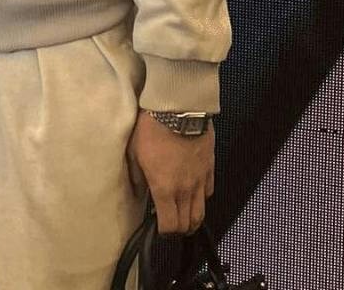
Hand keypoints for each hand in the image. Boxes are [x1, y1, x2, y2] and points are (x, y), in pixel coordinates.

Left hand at [129, 111, 214, 233]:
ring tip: (184, 219)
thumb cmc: (152, 129)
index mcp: (164, 188)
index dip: (164, 232)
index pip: (169, 224)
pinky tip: (194, 195)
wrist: (179, 110)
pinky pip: (209, 192)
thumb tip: (138, 190)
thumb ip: (136, 177)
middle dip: (179, 230)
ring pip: (201, 212)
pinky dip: (202, 199)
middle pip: (187, 223)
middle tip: (171, 227)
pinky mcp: (210, 169)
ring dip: (193, 219)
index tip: (158, 229)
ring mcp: (200, 180)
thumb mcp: (133, 153)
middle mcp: (185, 189)